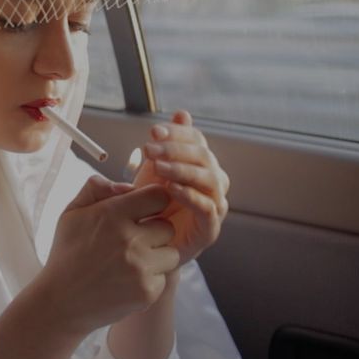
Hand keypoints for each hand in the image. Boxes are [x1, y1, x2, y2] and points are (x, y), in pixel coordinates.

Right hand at [36, 176, 180, 335]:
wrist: (60, 303)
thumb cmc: (67, 254)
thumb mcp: (71, 213)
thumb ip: (96, 188)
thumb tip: (126, 185)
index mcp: (112, 215)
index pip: (159, 196)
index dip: (154, 202)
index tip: (145, 211)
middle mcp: (130, 239)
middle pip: (168, 226)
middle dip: (154, 232)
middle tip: (134, 242)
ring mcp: (140, 267)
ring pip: (171, 253)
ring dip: (157, 256)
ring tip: (132, 262)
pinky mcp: (147, 291)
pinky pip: (163, 277)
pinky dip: (150, 279)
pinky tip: (127, 281)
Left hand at [133, 110, 228, 264]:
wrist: (144, 244)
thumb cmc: (151, 203)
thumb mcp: (154, 169)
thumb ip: (168, 143)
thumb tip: (183, 113)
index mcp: (202, 165)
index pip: (197, 141)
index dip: (177, 134)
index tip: (153, 131)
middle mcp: (213, 182)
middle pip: (204, 157)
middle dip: (176, 149)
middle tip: (149, 148)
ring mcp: (214, 206)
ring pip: (209, 180)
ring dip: (183, 169)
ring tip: (159, 166)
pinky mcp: (210, 230)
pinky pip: (207, 209)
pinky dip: (191, 196)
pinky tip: (171, 188)